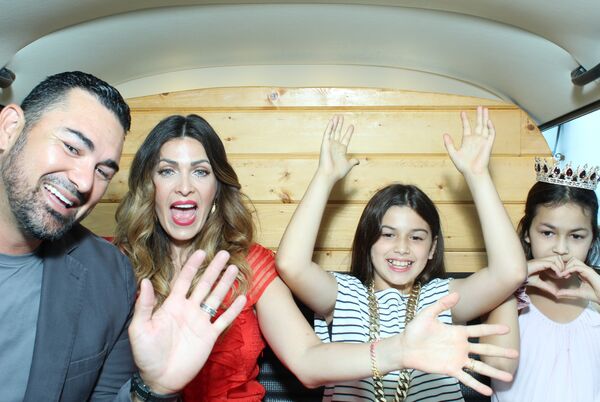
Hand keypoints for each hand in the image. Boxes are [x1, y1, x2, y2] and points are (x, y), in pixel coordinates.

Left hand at [129, 250, 245, 393]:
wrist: (160, 378)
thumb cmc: (146, 354)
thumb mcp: (139, 329)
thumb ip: (144, 306)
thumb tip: (144, 282)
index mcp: (172, 305)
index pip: (184, 280)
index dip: (192, 266)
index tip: (200, 252)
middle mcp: (189, 310)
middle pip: (204, 284)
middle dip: (213, 269)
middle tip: (223, 253)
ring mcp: (200, 322)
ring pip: (215, 298)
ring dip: (225, 283)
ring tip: (234, 268)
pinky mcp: (209, 336)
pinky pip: (223, 320)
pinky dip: (233, 309)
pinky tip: (242, 298)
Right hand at [317, 115, 358, 181]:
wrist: (329, 174)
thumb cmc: (338, 171)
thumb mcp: (349, 165)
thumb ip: (353, 161)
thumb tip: (358, 161)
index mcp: (341, 150)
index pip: (345, 138)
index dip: (348, 132)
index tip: (351, 126)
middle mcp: (335, 146)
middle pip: (338, 132)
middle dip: (340, 125)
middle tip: (341, 116)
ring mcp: (330, 144)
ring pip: (332, 131)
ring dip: (335, 123)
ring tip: (337, 115)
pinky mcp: (325, 144)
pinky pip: (327, 133)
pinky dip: (329, 127)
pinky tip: (332, 120)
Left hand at [400, 292, 516, 395]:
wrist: (404, 347)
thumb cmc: (414, 330)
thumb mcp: (428, 314)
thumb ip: (442, 304)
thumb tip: (457, 294)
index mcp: (457, 332)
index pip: (479, 330)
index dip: (492, 329)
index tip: (507, 328)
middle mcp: (460, 346)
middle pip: (484, 349)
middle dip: (500, 351)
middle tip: (516, 354)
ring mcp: (456, 358)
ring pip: (479, 366)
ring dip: (493, 371)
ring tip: (508, 377)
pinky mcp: (450, 369)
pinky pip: (466, 378)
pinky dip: (477, 384)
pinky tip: (488, 390)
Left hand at [443, 106, 494, 176]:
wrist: (472, 172)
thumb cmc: (463, 166)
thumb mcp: (453, 154)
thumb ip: (449, 144)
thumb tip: (444, 134)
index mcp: (467, 141)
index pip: (466, 127)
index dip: (464, 120)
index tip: (462, 112)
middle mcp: (476, 140)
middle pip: (478, 125)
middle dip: (479, 116)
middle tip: (479, 106)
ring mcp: (483, 141)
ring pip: (485, 127)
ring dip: (485, 118)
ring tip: (484, 109)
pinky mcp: (488, 145)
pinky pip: (491, 134)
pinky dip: (490, 127)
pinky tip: (488, 121)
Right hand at [526, 256, 564, 297]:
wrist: (518, 276)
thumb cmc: (525, 278)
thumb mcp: (539, 283)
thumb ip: (547, 287)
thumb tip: (556, 294)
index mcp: (543, 263)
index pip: (557, 260)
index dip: (561, 267)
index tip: (563, 276)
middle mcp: (543, 260)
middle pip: (559, 258)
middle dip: (563, 266)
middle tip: (564, 275)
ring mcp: (542, 260)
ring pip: (557, 259)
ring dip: (561, 268)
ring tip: (559, 276)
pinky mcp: (540, 263)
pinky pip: (553, 265)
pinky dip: (557, 270)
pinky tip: (556, 276)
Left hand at [557, 258, 599, 302]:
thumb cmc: (594, 295)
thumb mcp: (577, 293)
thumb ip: (568, 292)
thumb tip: (557, 294)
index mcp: (582, 273)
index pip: (571, 264)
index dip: (564, 268)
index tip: (559, 275)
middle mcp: (584, 269)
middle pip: (571, 260)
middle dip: (564, 265)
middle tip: (560, 274)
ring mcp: (586, 269)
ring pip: (573, 260)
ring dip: (566, 266)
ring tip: (562, 275)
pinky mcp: (588, 271)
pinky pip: (576, 266)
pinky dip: (569, 270)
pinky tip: (565, 275)